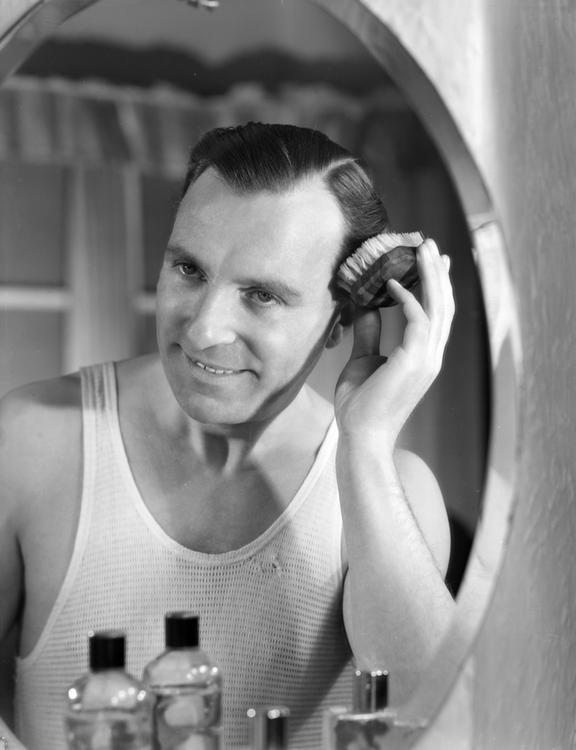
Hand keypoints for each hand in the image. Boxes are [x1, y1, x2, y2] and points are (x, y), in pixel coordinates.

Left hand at [334, 238, 454, 446]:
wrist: (360, 436)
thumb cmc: (360, 406)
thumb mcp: (362, 360)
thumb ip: (370, 333)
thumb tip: (368, 306)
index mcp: (423, 357)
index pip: (436, 315)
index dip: (435, 287)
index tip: (429, 263)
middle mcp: (431, 357)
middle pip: (443, 306)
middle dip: (438, 273)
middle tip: (429, 245)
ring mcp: (426, 360)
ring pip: (437, 308)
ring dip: (431, 276)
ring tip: (422, 250)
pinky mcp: (414, 361)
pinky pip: (418, 321)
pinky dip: (408, 298)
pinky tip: (391, 282)